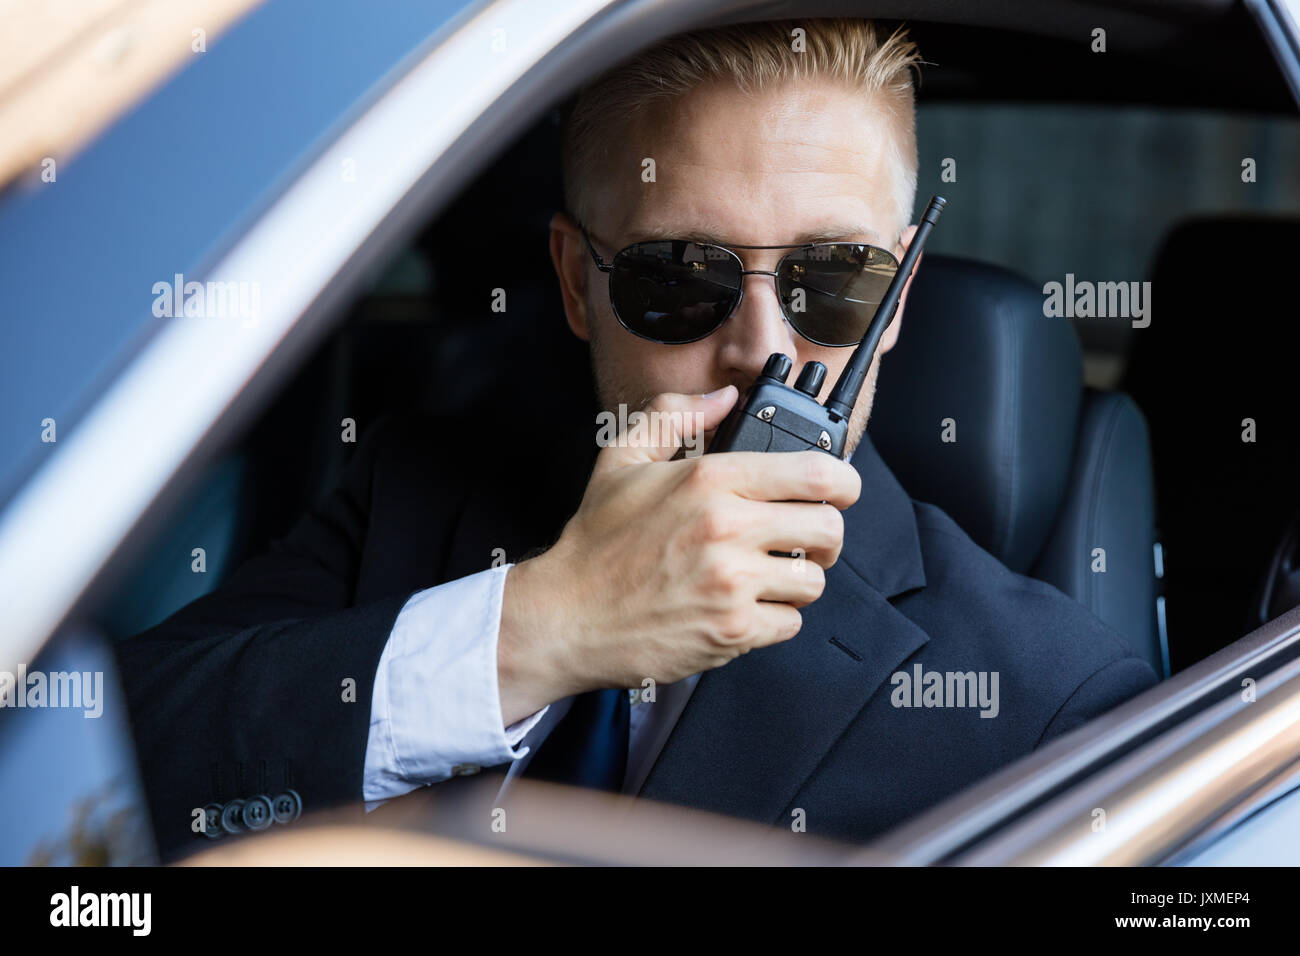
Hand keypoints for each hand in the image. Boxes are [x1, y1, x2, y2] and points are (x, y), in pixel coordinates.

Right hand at [497, 386, 860, 723]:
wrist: (567, 616)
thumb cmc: (596, 544)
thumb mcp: (622, 459)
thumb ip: (674, 414)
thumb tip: (724, 398)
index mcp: (710, 479)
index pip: (817, 473)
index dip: (843, 481)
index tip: (839, 489)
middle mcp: (728, 528)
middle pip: (829, 527)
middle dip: (824, 534)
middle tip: (802, 538)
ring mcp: (733, 583)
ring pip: (813, 579)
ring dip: (796, 579)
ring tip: (763, 575)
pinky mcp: (733, 630)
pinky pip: (791, 622)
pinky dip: (774, 619)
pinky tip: (743, 606)